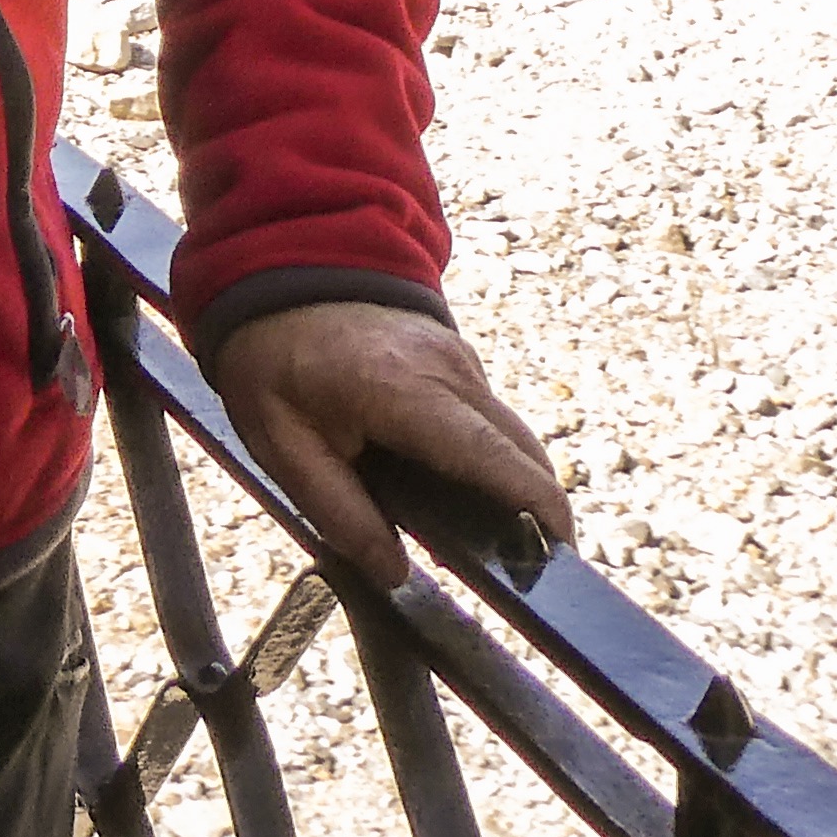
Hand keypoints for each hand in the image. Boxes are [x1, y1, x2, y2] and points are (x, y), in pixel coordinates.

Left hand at [209, 300, 570, 585]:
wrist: (282, 264)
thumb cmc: (275, 355)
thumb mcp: (281, 443)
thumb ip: (339, 512)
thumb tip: (394, 572)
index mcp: (406, 392)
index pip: (492, 456)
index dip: (536, 508)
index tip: (561, 554)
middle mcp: (450, 371)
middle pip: (523, 450)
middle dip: (538, 512)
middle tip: (522, 572)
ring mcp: (461, 359)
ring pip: (513, 436)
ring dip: (514, 486)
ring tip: (486, 543)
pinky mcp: (459, 359)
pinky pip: (491, 419)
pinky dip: (492, 459)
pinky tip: (460, 494)